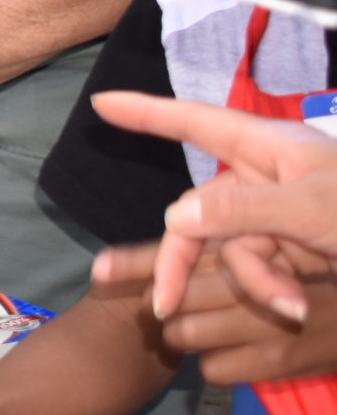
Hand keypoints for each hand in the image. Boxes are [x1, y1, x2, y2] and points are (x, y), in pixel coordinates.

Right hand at [91, 91, 336, 317]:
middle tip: (146, 296)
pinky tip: (295, 308)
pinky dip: (272, 291)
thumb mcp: (312, 210)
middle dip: (179, 255)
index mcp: (268, 148)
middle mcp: (266, 178)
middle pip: (198, 210)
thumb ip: (240, 211)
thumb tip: (175, 219)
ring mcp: (278, 217)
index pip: (195, 122)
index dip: (147, 113)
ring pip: (229, 250)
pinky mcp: (293, 252)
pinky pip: (259, 272)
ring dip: (254, 282)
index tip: (102, 106)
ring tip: (288, 306)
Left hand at [97, 241, 336, 383]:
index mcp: (244, 250)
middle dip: (165, 306)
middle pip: (173, 299)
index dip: (134, 264)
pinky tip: (237, 353)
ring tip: (215, 328)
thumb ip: (213, 253)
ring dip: (189, 336)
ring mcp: (263, 324)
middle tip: (175, 308)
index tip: (99, 270)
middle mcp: (251, 283)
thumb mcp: (263, 253)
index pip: (178, 256)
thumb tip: (152, 253)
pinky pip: (212, 370)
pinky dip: (216, 366)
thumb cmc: (302, 283)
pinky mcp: (276, 362)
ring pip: (185, 336)